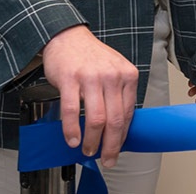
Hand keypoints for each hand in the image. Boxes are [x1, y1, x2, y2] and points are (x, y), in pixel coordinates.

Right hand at [41, 25, 138, 167]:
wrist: (67, 37)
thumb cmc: (91, 57)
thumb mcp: (114, 70)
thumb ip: (119, 94)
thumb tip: (119, 127)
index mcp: (127, 75)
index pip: (128, 113)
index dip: (123, 136)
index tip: (118, 149)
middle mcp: (112, 76)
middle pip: (115, 120)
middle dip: (111, 145)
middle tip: (107, 158)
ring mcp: (91, 77)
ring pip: (96, 118)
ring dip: (92, 141)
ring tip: (88, 151)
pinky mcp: (70, 79)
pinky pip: (72, 110)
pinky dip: (72, 129)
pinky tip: (73, 139)